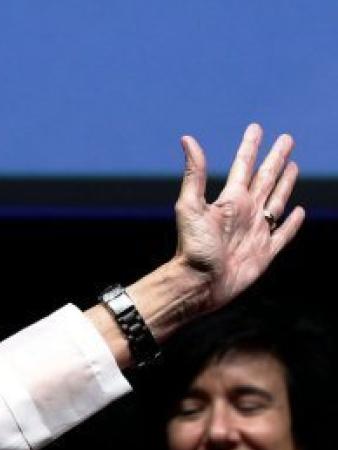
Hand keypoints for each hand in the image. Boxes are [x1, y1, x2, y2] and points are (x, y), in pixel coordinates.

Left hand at [172, 124, 303, 315]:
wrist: (198, 284)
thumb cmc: (193, 248)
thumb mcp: (190, 206)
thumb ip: (194, 173)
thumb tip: (187, 138)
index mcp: (230, 200)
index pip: (243, 166)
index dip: (251, 147)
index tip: (257, 128)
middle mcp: (245, 212)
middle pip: (266, 178)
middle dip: (276, 158)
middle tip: (287, 139)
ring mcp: (257, 231)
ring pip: (277, 201)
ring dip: (286, 183)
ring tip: (293, 166)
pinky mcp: (265, 252)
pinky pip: (283, 234)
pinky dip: (293, 223)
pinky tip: (298, 212)